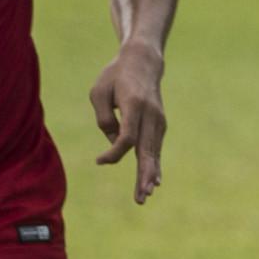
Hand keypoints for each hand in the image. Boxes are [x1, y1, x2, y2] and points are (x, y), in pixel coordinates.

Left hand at [89, 44, 166, 202]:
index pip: (127, 137)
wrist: (143, 62)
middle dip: (143, 174)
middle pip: (147, 150)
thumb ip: (104, 120)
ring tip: (144, 195)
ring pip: (153, 153)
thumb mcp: (99, 92)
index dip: (114, 152)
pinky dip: (154, 166)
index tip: (99, 160)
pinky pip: (155, 149)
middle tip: (140, 196)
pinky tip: (154, 182)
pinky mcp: (160, 125)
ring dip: (149, 175)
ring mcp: (159, 121)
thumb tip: (114, 143)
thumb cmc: (115, 77)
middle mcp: (151, 115)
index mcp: (135, 105)